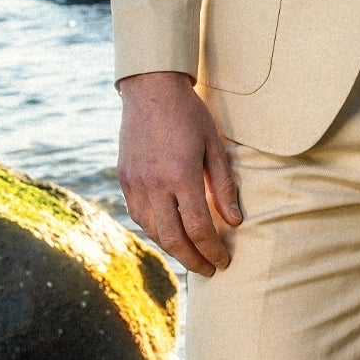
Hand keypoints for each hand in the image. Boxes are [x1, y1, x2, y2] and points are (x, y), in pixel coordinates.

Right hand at [116, 71, 241, 276]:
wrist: (151, 89)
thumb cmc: (189, 114)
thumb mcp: (215, 145)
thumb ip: (224, 186)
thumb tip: (235, 221)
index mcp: (181, 176)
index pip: (198, 228)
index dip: (212, 249)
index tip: (223, 261)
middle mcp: (154, 184)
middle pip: (173, 238)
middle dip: (193, 260)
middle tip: (208, 270)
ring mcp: (135, 183)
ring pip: (152, 231)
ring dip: (173, 248)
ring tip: (192, 254)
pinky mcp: (124, 178)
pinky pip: (138, 215)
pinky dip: (155, 230)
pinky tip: (169, 232)